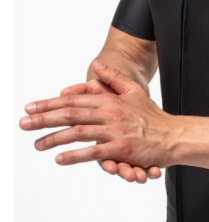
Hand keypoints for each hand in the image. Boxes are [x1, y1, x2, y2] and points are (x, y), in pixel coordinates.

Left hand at [19, 60, 176, 174]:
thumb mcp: (133, 90)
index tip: (31, 106)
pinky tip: (60, 158)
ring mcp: (115, 131)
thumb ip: (113, 77)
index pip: (74, 100)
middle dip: (44, 118)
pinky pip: (94, 151)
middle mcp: (110, 113)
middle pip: (71, 114)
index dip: (50, 103)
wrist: (172, 135)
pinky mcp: (121, 148)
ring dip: (54, 138)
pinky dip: (75, 155)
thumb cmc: (151, 115)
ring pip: (78, 132)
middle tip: (24, 123)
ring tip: (36, 144)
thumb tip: (96, 64)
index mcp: (110, 100)